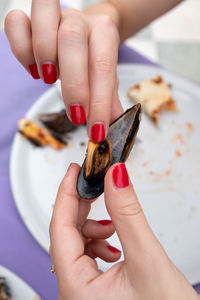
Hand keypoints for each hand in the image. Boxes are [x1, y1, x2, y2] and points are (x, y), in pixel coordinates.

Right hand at [4, 1, 121, 141]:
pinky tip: (34, 70)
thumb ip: (109, 99)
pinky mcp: (29, 19)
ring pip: (45, 19)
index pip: (103, 66)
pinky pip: (16, 23)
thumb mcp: (105, 78)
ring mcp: (53, 16)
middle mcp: (79, 20)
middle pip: (72, 39)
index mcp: (103, 32)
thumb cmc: (92, 58)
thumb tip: (116, 122)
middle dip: (74, 85)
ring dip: (44, 55)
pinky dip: (21, 49)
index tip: (96, 130)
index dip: (100, 102)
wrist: (85, 31)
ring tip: (49, 80)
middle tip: (76, 116)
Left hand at [50, 163, 198, 299]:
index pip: (60, 227)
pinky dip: (99, 241)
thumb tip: (116, 178)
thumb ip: (128, 215)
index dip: (66, 193)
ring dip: (93, 226)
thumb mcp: (146, 259)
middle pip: (66, 234)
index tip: (75, 170)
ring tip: (113, 224)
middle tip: (95, 183)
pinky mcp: (94, 289)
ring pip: (77, 244)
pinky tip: (114, 243)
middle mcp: (73, 291)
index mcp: (75, 288)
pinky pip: (87, 255)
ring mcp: (83, 291)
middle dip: (82, 206)